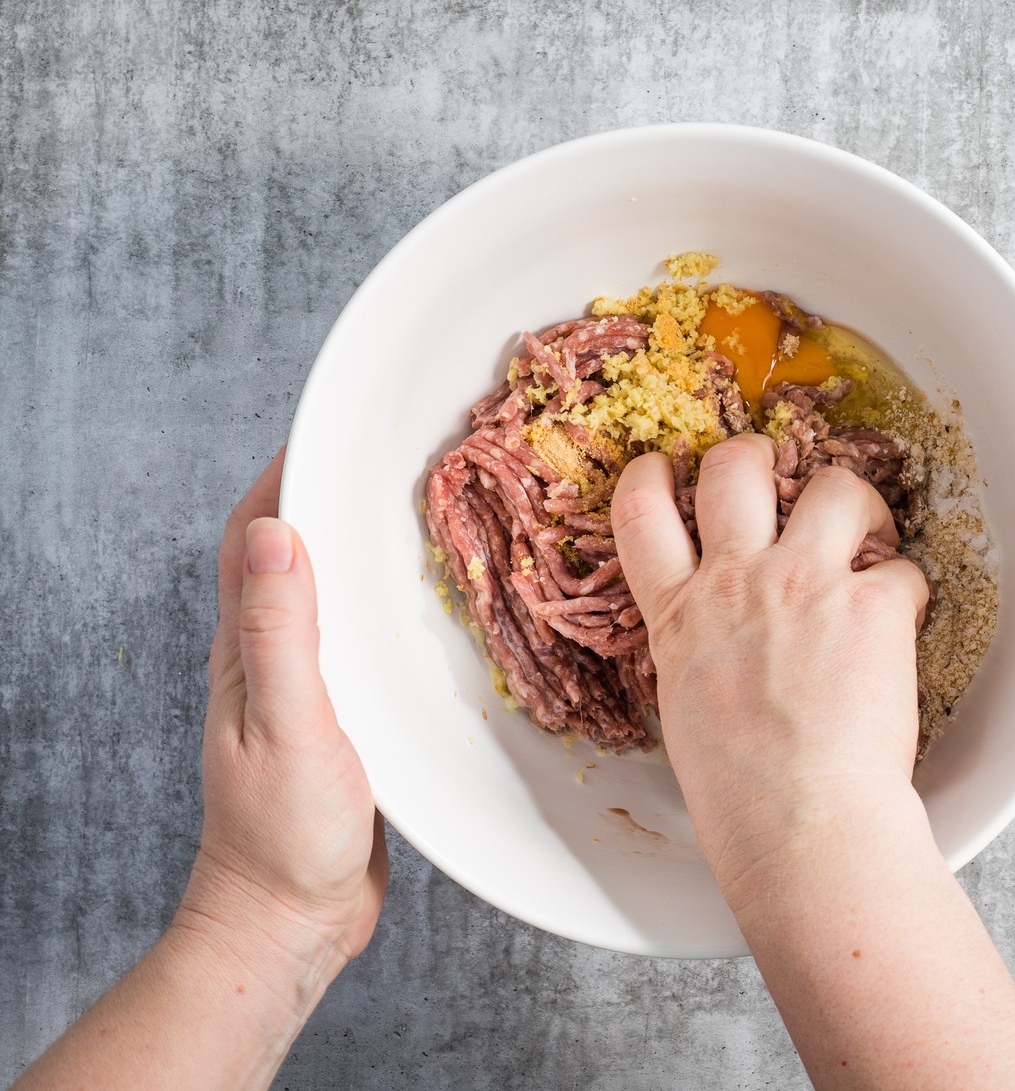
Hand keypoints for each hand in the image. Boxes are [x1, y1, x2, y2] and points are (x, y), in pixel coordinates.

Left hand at [179, 448, 387, 987]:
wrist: (292, 921)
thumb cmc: (282, 833)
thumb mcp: (288, 724)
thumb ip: (282, 631)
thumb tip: (273, 530)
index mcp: (249, 647)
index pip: (252, 535)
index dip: (283, 474)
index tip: (332, 427)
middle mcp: (273, 656)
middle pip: (292, 554)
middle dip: (330, 497)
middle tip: (393, 460)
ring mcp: (309, 688)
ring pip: (332, 596)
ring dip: (362, 550)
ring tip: (423, 515)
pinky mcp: (346, 720)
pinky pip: (362, 643)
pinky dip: (387, 608)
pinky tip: (431, 609)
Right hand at [611, 434, 928, 892]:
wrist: (799, 821)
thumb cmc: (739, 792)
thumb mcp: (686, 707)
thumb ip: (699, 649)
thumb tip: (721, 640)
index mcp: (679, 615)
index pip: (641, 512)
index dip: (652, 474)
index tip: (665, 463)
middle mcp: (735, 582)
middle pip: (733, 467)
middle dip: (755, 456)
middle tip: (777, 476)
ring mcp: (804, 584)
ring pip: (832, 484)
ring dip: (853, 500)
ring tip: (866, 533)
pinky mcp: (871, 603)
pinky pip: (902, 567)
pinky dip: (907, 588)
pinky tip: (901, 620)